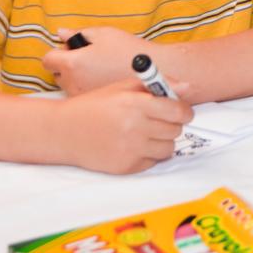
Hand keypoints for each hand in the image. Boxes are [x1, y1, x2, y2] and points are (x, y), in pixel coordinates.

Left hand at [42, 27, 153, 95]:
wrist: (154, 73)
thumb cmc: (129, 51)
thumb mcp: (104, 34)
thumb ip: (78, 34)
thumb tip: (61, 33)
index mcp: (73, 63)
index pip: (47, 59)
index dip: (57, 52)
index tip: (69, 50)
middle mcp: (74, 83)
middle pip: (56, 74)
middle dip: (66, 65)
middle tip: (88, 58)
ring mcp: (83, 96)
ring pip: (67, 86)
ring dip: (75, 77)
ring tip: (97, 69)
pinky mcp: (94, 104)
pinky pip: (81, 94)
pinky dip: (85, 88)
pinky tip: (102, 80)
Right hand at [56, 80, 194, 174]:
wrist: (64, 131)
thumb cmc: (94, 106)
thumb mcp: (122, 87)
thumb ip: (157, 86)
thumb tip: (188, 87)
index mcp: (135, 103)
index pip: (178, 110)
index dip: (184, 110)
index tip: (181, 110)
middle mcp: (135, 127)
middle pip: (176, 130)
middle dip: (172, 124)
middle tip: (159, 120)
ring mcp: (131, 149)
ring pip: (169, 148)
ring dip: (162, 141)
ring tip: (145, 133)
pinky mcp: (126, 167)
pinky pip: (153, 162)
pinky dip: (148, 154)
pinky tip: (132, 145)